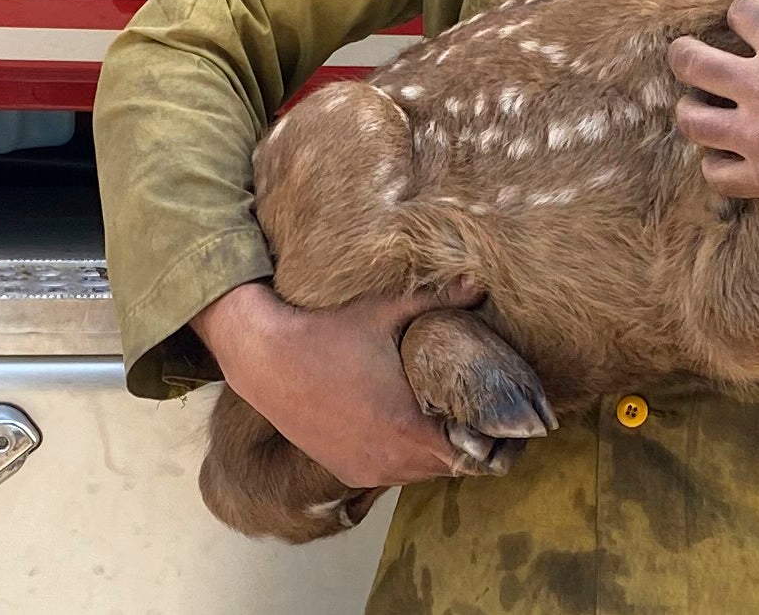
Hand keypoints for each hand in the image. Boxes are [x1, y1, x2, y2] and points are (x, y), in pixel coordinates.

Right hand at [192, 280, 478, 488]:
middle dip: (465, 440)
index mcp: (408, 429)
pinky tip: (402, 424)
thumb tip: (479, 284)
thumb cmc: (328, 332)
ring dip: (433, 450)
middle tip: (472, 407)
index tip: (493, 410)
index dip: (489, 435)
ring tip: (439, 414)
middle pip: (450, 467)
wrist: (264, 358)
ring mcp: (365, 472)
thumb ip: (439, 300)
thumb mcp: (385, 311)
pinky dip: (403, 455)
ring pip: (419, 473)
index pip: (473, 454)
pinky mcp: (345, 472)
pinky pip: (390, 474)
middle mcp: (389, 462)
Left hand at [669, 0, 758, 263]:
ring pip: (692, 121)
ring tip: (700, 108)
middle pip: (690, 63)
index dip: (743, 11)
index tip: (749, 20)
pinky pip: (716, 174)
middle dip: (682, 54)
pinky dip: (715, 164)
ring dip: (691, 110)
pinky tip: (726, 156)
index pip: (738, 13)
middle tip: (685, 55)